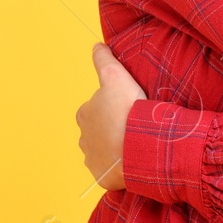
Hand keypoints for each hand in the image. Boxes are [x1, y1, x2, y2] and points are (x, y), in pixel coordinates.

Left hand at [76, 43, 146, 191]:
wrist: (138, 146)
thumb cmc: (127, 109)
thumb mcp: (115, 75)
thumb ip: (103, 60)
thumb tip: (96, 45)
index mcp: (84, 115)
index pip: (95, 109)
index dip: (111, 108)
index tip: (127, 109)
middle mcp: (83, 138)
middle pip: (98, 132)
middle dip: (111, 130)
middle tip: (132, 128)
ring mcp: (92, 160)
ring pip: (103, 152)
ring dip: (115, 149)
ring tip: (134, 145)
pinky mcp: (102, 177)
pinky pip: (110, 172)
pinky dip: (119, 168)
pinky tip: (132, 161)